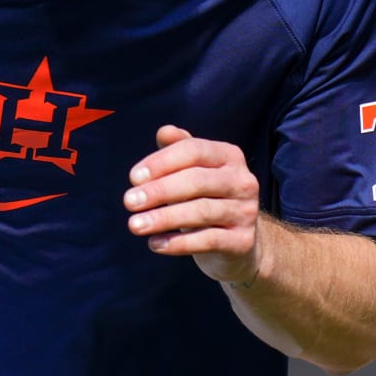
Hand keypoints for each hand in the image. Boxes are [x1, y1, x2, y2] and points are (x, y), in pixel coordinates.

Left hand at [124, 125, 261, 285]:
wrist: (237, 241)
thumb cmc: (205, 197)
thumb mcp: (192, 171)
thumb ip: (178, 149)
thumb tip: (164, 132)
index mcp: (229, 156)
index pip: (194, 150)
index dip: (162, 162)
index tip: (133, 177)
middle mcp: (243, 181)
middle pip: (197, 181)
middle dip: (159, 190)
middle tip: (128, 201)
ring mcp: (246, 212)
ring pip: (201, 212)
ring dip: (163, 218)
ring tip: (135, 225)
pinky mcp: (243, 241)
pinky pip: (207, 240)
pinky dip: (178, 243)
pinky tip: (154, 243)